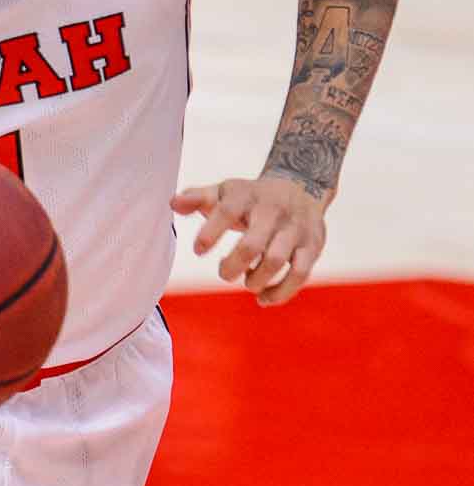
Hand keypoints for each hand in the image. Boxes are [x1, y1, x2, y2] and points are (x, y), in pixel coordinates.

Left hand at [171, 176, 328, 305]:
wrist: (302, 187)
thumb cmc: (251, 196)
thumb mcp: (224, 191)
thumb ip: (197, 198)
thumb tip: (173, 203)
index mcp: (247, 195)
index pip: (227, 212)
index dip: (210, 233)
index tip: (197, 250)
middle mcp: (273, 211)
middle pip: (254, 244)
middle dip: (234, 265)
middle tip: (224, 274)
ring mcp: (296, 229)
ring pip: (278, 261)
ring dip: (257, 280)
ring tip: (247, 282)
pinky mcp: (312, 246)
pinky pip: (300, 274)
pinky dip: (281, 292)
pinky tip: (263, 298)